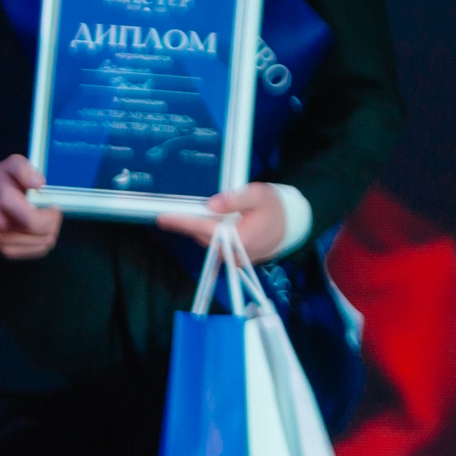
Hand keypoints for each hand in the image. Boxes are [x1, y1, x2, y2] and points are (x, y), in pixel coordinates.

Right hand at [0, 155, 61, 260]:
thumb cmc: (1, 178)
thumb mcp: (13, 163)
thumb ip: (25, 170)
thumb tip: (39, 183)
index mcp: (5, 202)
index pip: (34, 221)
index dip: (52, 215)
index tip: (53, 203)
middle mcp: (2, 225)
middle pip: (42, 234)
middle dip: (54, 221)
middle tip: (51, 209)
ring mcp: (2, 240)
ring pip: (43, 244)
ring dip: (51, 231)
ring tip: (45, 217)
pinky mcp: (5, 249)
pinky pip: (36, 252)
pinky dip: (44, 241)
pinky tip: (41, 229)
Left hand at [157, 182, 289, 262]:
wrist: (293, 225)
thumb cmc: (276, 207)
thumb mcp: (259, 195)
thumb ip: (236, 199)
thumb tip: (212, 203)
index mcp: (241, 238)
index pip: (205, 228)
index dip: (183, 221)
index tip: (162, 217)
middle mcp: (234, 254)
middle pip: (203, 236)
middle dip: (189, 222)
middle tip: (173, 210)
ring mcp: (234, 260)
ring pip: (208, 241)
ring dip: (200, 227)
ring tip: (193, 212)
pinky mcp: (234, 260)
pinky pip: (215, 245)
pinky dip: (209, 233)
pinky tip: (210, 221)